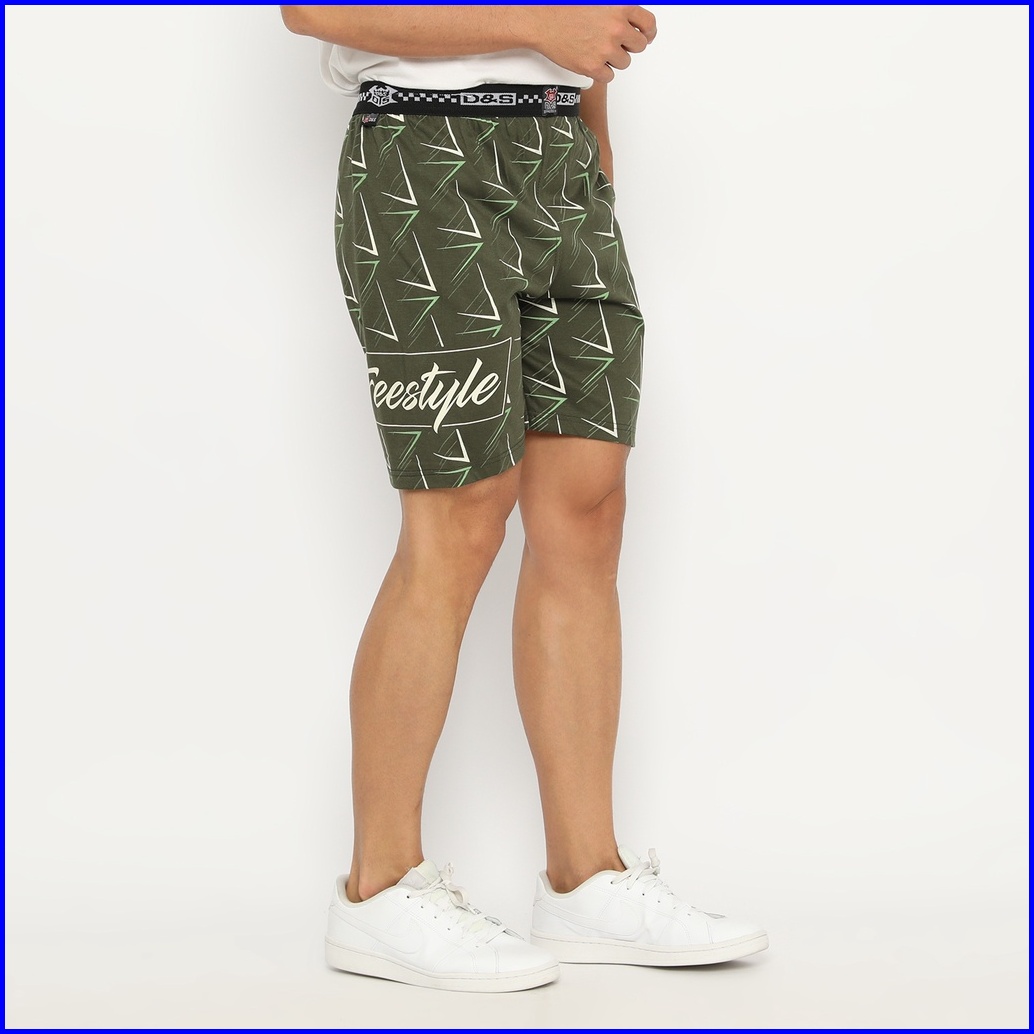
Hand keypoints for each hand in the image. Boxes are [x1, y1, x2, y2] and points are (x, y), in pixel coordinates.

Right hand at [521, 5, 656, 82]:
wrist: (542, 21)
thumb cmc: (566, 8)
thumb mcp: (598, 1)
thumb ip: (617, 9)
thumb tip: (632, 20)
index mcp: (620, 7)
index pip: (648, 24)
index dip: (648, 32)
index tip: (646, 36)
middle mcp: (616, 28)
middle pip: (638, 46)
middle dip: (629, 46)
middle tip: (616, 43)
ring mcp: (605, 49)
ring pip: (624, 62)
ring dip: (614, 59)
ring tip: (597, 49)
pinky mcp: (592, 67)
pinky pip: (608, 76)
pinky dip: (602, 71)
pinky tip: (591, 60)